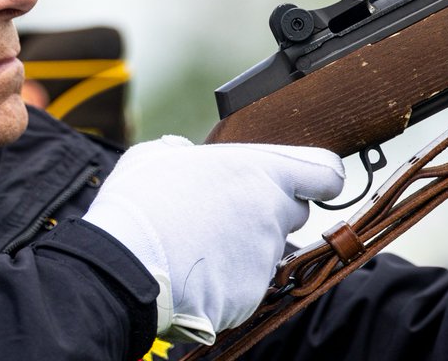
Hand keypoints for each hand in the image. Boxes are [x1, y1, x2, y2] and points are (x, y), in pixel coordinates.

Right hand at [82, 136, 344, 344]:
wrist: (123, 269)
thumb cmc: (139, 205)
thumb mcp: (154, 157)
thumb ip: (180, 151)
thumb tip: (181, 152)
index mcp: (259, 171)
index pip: (324, 172)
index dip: (320, 177)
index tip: (311, 182)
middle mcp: (271, 213)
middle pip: (294, 212)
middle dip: (269, 213)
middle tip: (226, 215)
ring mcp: (264, 258)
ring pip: (269, 250)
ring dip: (246, 248)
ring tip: (199, 245)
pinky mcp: (252, 295)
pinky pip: (249, 284)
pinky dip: (230, 280)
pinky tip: (196, 273)